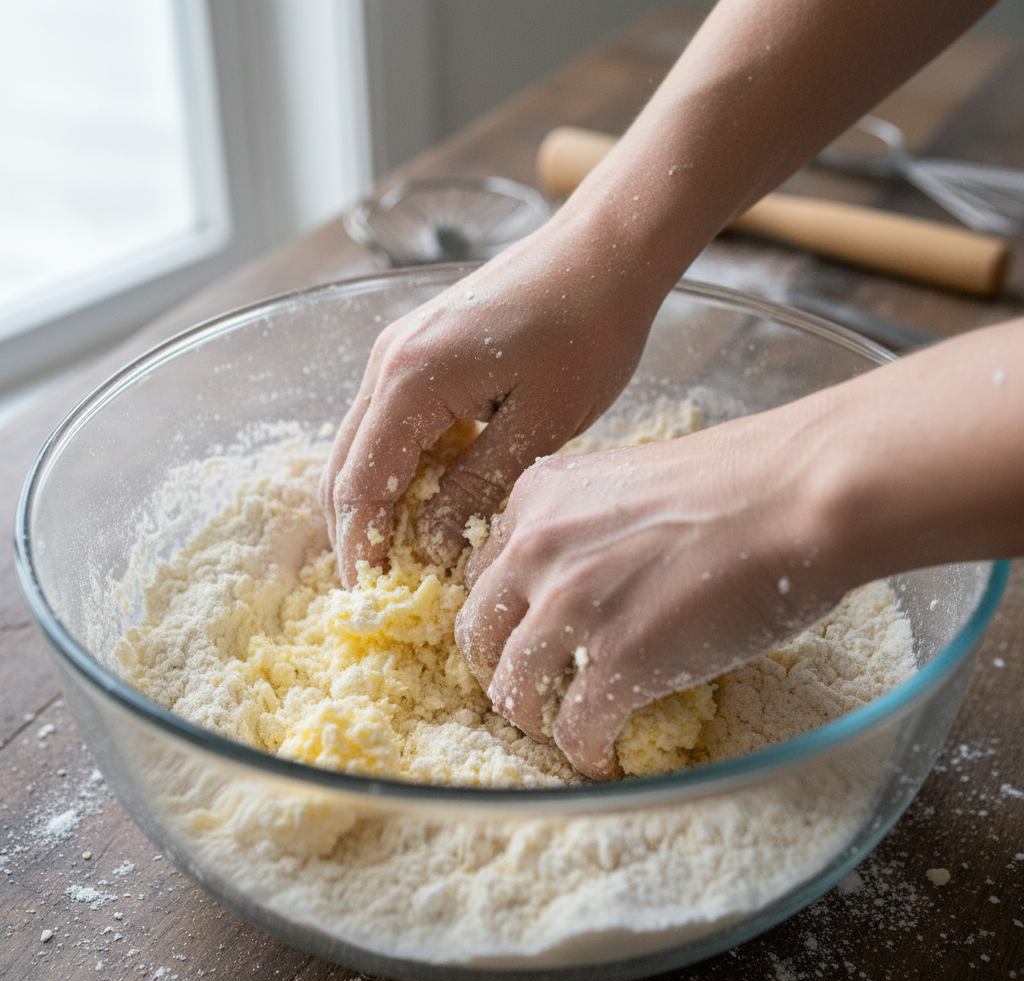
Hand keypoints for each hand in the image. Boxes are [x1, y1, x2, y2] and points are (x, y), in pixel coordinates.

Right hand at [320, 217, 665, 586]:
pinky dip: (393, 467)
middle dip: (356, 531)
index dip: (361, 547)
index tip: (372, 596)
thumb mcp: (540, 424)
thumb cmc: (588, 331)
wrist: (605, 250)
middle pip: (343, 467)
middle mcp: (387, 361)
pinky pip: (386, 421)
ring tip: (404, 553)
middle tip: (383, 586)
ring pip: (360, 445)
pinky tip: (426, 497)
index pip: (361, 484)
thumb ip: (475, 486)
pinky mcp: (417, 347)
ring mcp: (397, 349)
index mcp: (412, 379)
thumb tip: (428, 544)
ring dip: (373, 500)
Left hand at [454, 412, 848, 779]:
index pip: (483, 574)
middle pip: (478, 634)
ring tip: (563, 728)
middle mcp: (536, 547)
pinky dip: (585, 751)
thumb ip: (582, 524)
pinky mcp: (619, 660)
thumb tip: (578, 578)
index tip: (521, 639)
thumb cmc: (734, 482)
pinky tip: (604, 754)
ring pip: (512, 690)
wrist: (799, 493)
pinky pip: (575, 728)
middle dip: (499, 670)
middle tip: (531, 690)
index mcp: (535, 496)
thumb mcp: (624, 481)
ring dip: (534, 718)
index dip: (502, 615)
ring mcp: (572, 605)